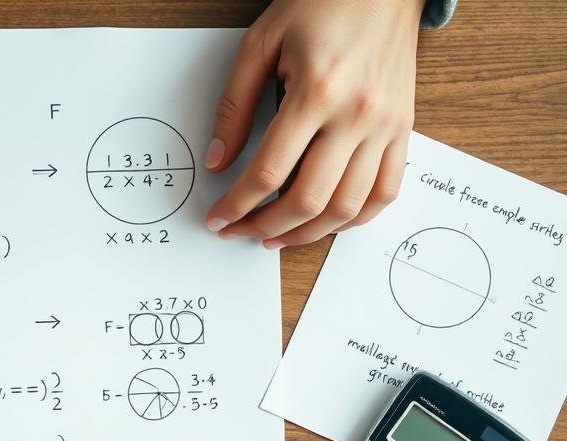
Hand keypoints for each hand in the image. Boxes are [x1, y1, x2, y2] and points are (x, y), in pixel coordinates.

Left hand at [205, 0, 423, 247]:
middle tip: (241, 232)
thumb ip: (235, 106)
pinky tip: (325, 222)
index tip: (219, 218)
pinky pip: (385, 192)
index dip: (238, 204)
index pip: (269, 171)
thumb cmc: (320, 4)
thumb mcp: (260, 44)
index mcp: (317, 91)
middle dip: (266, 226)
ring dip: (308, 234)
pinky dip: (354, 219)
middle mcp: (357, 114)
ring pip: (348, 207)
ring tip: (277, 236)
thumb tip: (218, 161)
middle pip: (309, 199)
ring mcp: (386, 125)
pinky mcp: (403, 129)